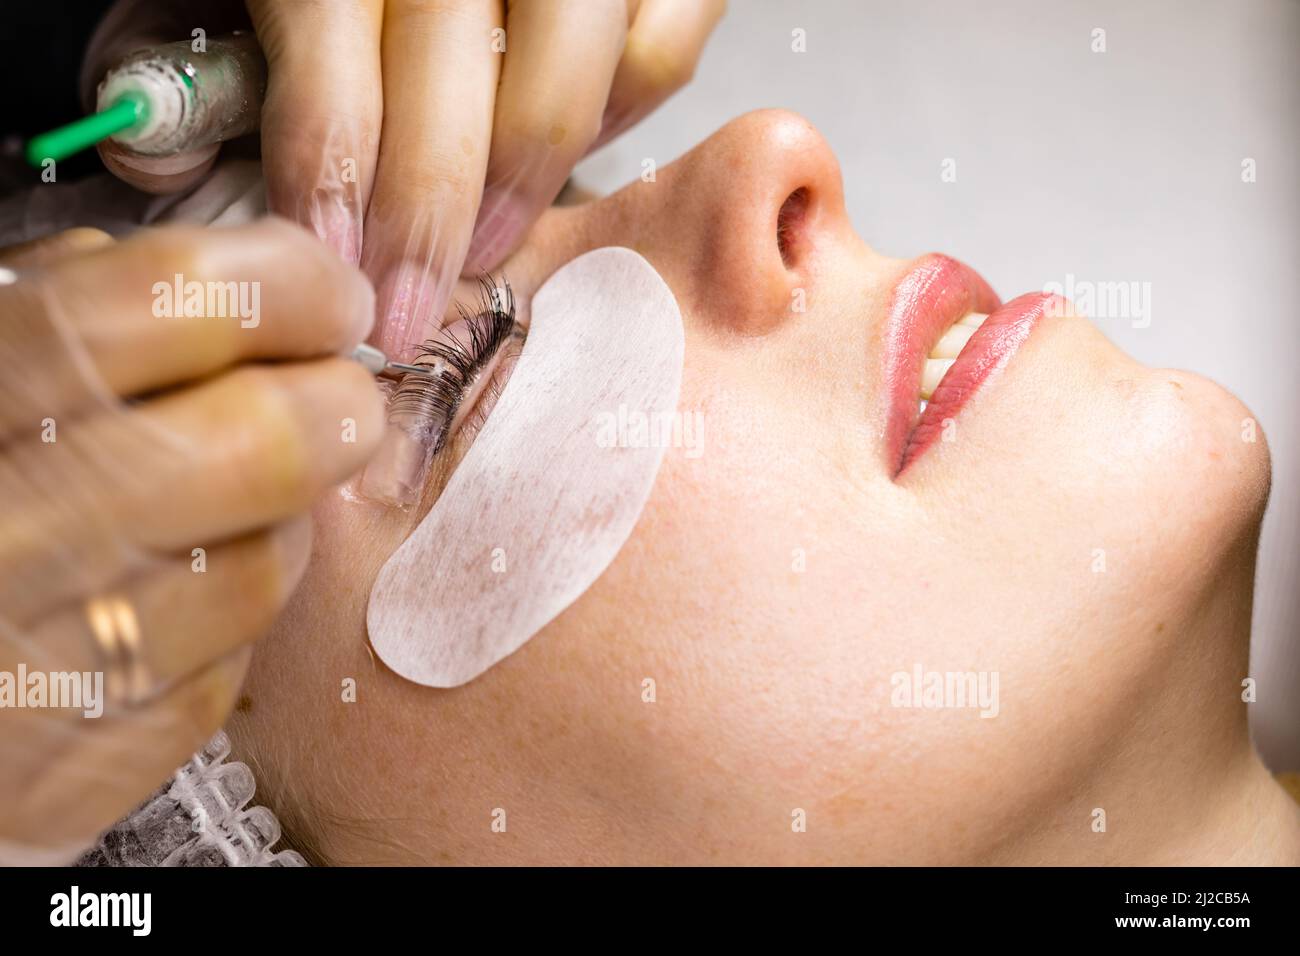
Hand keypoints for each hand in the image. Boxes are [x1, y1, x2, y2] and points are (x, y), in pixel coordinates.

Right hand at [0, 220, 382, 860]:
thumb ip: (55, 314)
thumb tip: (226, 283)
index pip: (162, 302)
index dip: (284, 286)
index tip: (333, 295)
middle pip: (248, 443)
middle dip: (331, 406)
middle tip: (343, 398)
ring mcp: (34, 671)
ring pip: (258, 571)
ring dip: (284, 524)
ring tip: (248, 503)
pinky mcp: (71, 774)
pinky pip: (219, 678)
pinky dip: (227, 625)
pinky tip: (190, 591)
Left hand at [86, 0, 726, 356]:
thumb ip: (223, 34)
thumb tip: (154, 152)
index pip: (337, 77)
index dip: (332, 188)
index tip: (326, 269)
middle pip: (453, 105)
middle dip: (426, 230)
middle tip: (406, 313)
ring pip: (569, 90)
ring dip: (522, 192)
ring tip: (485, 254)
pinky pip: (660, 50)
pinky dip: (624, 115)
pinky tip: (572, 148)